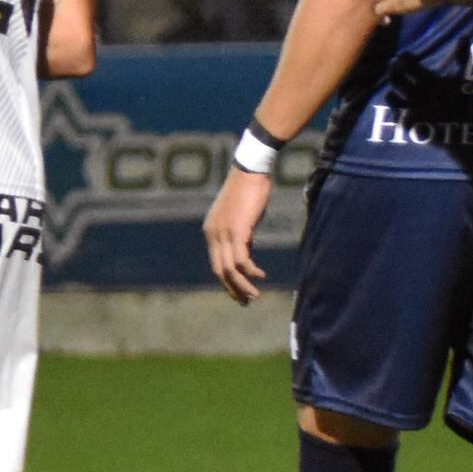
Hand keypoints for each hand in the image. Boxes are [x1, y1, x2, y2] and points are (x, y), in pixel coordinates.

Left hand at [204, 165, 272, 303]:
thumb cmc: (249, 189)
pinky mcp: (237, 230)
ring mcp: (223, 233)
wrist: (251, 170)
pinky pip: (242, 259)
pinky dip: (251, 271)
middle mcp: (213, 234)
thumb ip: (241, 233)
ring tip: (255, 296)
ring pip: (230, 269)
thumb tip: (247, 248)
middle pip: (220, 270)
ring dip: (243, 285)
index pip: (216, 263)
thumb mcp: (242, 216)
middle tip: (246, 302)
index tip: (239, 292)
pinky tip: (261, 276)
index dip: (227, 281)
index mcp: (211, 231)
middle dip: (233, 289)